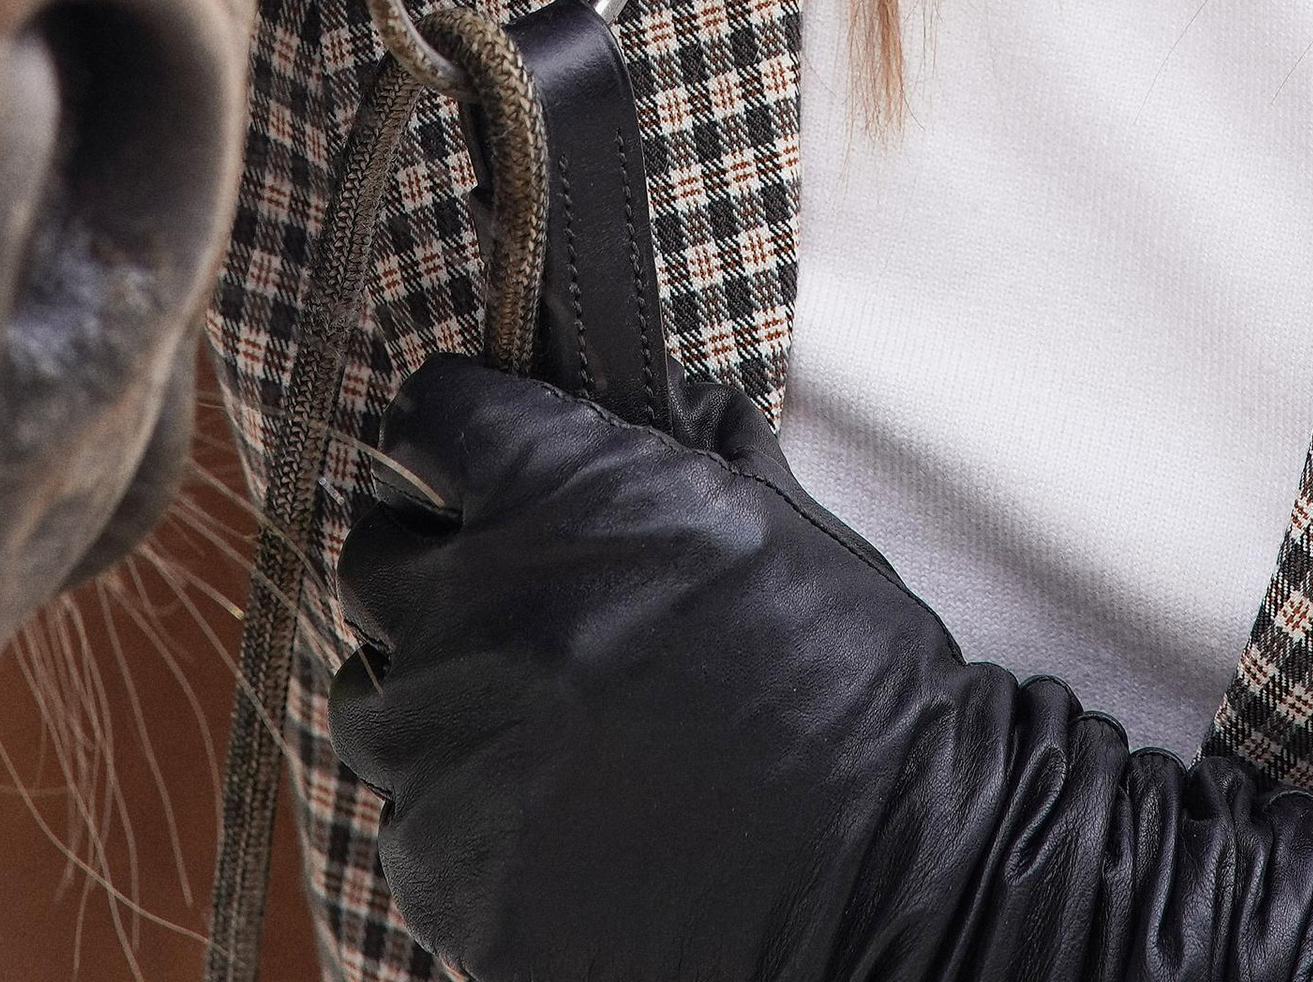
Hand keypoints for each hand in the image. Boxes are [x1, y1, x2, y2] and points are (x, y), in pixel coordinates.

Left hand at [334, 360, 1312, 981]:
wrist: (926, 918)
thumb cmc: (886, 708)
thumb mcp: (790, 546)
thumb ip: (674, 469)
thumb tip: (619, 393)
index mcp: (599, 526)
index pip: (446, 417)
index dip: (471, 421)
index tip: (494, 424)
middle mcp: (520, 633)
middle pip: (391, 546)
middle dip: (443, 548)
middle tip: (518, 562)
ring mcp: (485, 774)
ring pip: (386, 681)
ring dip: (441, 673)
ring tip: (545, 686)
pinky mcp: (481, 893)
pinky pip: (419, 809)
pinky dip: (460, 791)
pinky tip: (553, 788)